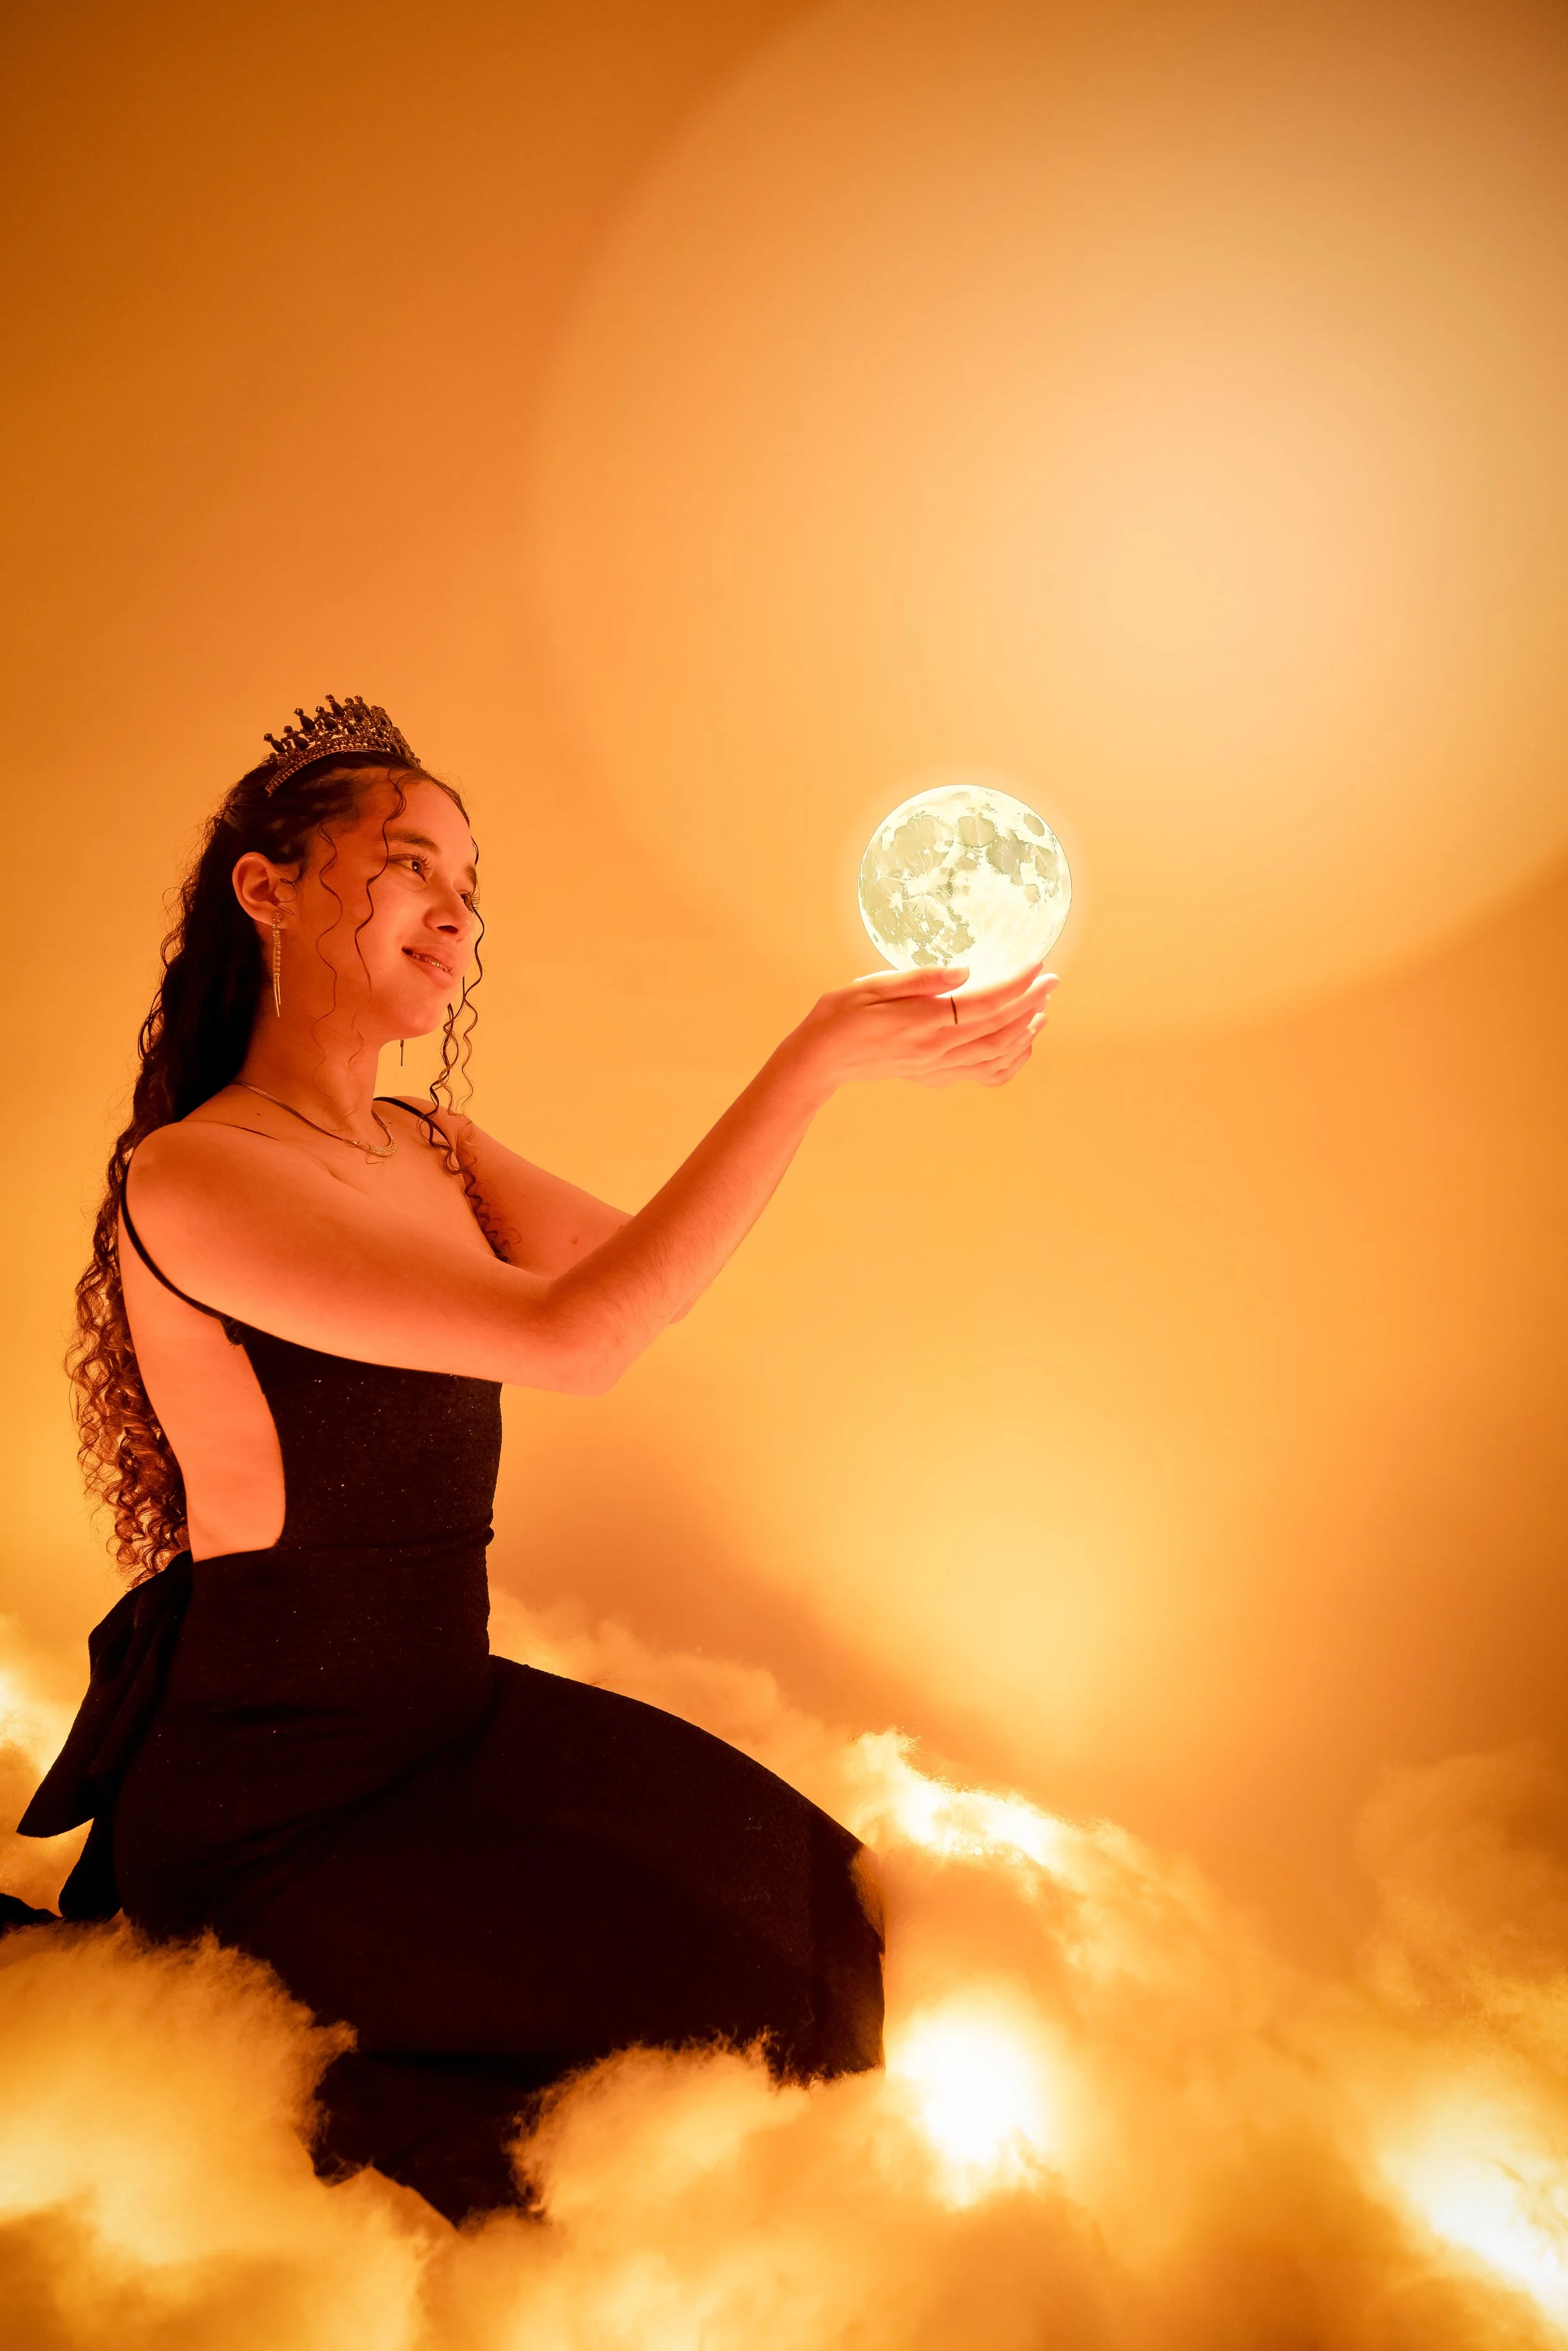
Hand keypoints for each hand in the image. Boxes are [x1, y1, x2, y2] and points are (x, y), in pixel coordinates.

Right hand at [785, 962, 1057, 1095]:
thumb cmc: (842, 1014)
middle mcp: (937, 1050)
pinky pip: (983, 1074)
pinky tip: (1021, 1046)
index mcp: (924, 1022)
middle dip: (1031, 1003)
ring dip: (1025, 1032)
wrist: (822, 1058)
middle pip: (999, 1028)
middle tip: (1052, 980)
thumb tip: (965, 972)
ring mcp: (938, 1067)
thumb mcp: (874, 985)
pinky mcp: (936, 1076)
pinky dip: (1009, 1062)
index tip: (1037, 964)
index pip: (985, 1003)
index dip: (1016, 984)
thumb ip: (922, 979)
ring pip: (997, 1054)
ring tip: (1043, 1009)